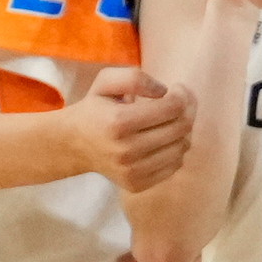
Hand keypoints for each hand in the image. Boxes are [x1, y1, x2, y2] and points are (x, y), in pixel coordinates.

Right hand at [63, 65, 190, 191]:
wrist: (72, 145)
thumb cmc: (94, 109)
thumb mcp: (106, 81)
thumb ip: (134, 78)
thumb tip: (163, 91)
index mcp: (119, 122)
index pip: (173, 108)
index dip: (182, 95)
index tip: (177, 88)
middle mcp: (127, 150)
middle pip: (181, 128)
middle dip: (188, 111)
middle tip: (181, 102)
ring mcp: (132, 171)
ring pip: (182, 148)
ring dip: (183, 131)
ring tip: (171, 120)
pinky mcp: (137, 184)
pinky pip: (174, 165)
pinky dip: (175, 149)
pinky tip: (164, 139)